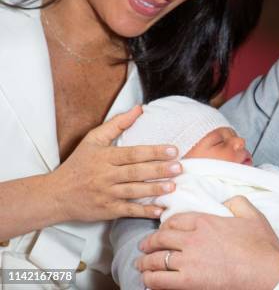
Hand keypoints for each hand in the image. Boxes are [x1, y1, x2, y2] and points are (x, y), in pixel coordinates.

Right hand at [47, 106, 182, 221]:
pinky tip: (159, 210)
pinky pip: (128, 211)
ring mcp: (106, 194)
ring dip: (154, 190)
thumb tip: (139, 109)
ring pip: (133, 191)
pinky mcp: (107, 210)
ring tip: (173, 186)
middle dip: (158, 170)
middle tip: (179, 167)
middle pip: (136, 172)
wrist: (56, 195)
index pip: (133, 153)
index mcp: (105, 157)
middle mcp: (105, 176)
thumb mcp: (93, 140)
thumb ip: (117, 124)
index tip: (173, 150)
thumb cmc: (78, 164)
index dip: (154, 152)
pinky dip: (143, 211)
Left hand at [137, 196, 278, 289]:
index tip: (162, 230)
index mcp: (206, 221)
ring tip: (141, 265)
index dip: (165, 225)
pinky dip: (150, 280)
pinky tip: (149, 280)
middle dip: (149, 243)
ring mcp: (188, 261)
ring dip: (145, 262)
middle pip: (161, 238)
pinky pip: (160, 280)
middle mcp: (193, 239)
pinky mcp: (188, 282)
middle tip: (144, 247)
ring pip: (156, 260)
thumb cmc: (262, 247)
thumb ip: (237, 202)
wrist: (267, 273)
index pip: (175, 220)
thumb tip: (227, 200)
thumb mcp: (253, 215)